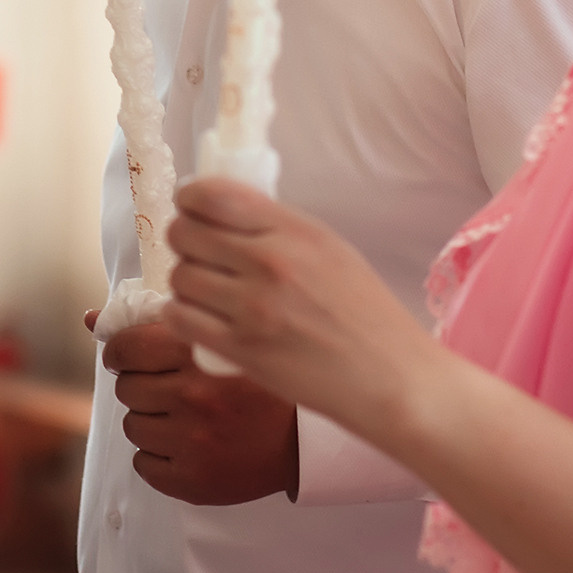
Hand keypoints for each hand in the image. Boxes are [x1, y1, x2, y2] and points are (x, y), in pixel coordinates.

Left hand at [104, 321, 299, 505]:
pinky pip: (144, 465)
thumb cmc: (260, 381)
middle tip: (168, 387)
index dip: (121, 352)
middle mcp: (194, 396)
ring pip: (133, 426)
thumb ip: (153, 324)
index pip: (125, 348)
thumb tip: (91, 318)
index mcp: (199, 352)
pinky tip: (186, 445)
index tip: (130, 356)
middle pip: (126, 388)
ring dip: (150, 419)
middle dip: (140, 385)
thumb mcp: (215, 338)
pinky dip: (158, 456)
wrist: (305, 439)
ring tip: (183, 416)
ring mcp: (193, 442)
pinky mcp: (194, 480)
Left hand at [163, 178, 444, 441]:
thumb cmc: (366, 313)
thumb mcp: (330, 248)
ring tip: (207, 293)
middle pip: (185, 234)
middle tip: (199, 255)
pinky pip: (180, 319)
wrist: (392, 377)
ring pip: (180, 278)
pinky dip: (180, 316)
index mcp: (295, 230)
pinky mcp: (243, 350)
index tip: (192, 210)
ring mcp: (254, 308)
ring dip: (185, 283)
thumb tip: (221, 212)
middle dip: (185, 242)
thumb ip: (277, 227)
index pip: (212, 195)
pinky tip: (198, 318)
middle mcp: (271, 262)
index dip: (190, 200)